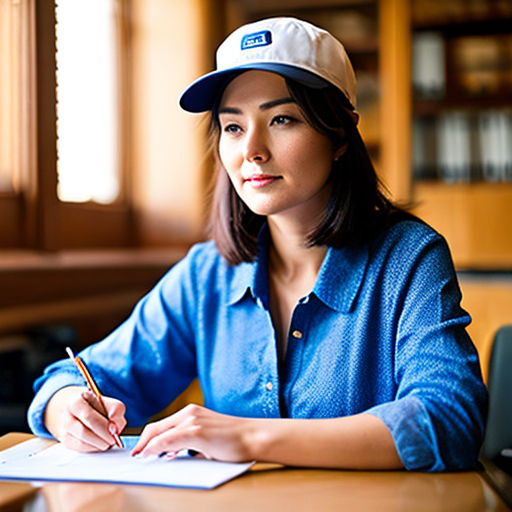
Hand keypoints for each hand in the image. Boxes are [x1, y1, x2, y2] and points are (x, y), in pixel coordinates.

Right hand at [44, 386, 126, 451]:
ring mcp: (64, 430)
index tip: (115, 430)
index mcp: (76, 401)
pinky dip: (94, 448)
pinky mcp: (66, 442)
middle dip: (102, 437)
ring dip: (99, 444)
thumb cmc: (95, 405)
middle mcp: (66, 416)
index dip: (103, 426)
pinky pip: (81, 449)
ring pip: (82, 443)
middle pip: (84, 432)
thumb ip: (116, 409)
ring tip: (109, 440)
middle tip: (114, 439)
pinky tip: (101, 442)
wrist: (78, 409)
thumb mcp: (107, 401)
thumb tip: (115, 426)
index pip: (89, 417)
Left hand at [131, 404, 254, 461]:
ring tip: (140, 458)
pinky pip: (167, 441)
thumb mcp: (207, 438)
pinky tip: (150, 456)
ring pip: (158, 434)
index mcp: (192, 412)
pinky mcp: (196, 431)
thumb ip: (189, 442)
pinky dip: (154, 449)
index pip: (161, 425)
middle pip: (155, 428)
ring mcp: (192, 421)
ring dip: (146, 447)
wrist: (253, 436)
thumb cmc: (234, 440)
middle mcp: (189, 413)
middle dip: (141, 443)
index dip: (147, 439)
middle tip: (134, 457)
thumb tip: (170, 454)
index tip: (139, 451)